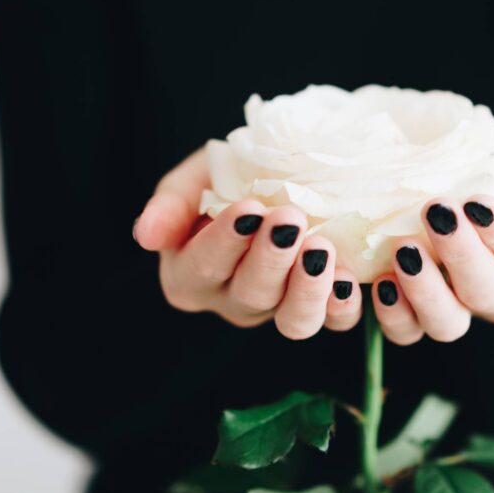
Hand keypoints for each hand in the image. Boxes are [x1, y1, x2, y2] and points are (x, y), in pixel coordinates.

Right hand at [133, 149, 362, 338]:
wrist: (282, 170)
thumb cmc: (230, 174)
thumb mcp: (194, 177)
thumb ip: (170, 205)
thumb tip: (144, 235)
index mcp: (190, 275)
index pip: (200, 269)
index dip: (224, 242)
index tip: (247, 209)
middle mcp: (231, 300)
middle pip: (249, 295)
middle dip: (270, 258)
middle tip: (289, 218)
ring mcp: (278, 309)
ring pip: (292, 322)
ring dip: (308, 289)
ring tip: (320, 249)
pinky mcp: (321, 307)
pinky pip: (335, 320)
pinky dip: (343, 304)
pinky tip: (349, 278)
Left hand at [370, 132, 493, 344]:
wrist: (449, 166)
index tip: (479, 202)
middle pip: (489, 294)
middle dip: (461, 255)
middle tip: (437, 210)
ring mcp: (459, 307)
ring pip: (448, 324)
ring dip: (424, 292)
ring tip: (404, 251)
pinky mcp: (416, 310)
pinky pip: (406, 330)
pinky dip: (391, 312)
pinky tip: (381, 282)